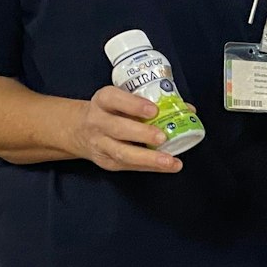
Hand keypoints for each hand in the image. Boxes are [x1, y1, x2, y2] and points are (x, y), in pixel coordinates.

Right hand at [68, 86, 183, 172]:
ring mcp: (100, 144)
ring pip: (122, 152)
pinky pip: (128, 165)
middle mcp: (98, 122)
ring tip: (169, 161)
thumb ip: (149, 102)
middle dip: (142, 134)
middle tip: (163, 137)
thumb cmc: (110, 111)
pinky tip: (166, 166)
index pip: (114, 99)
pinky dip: (149, 167)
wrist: (79, 130)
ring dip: (148, 158)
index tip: (154, 110)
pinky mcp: (106, 162)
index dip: (134, 104)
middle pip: (117, 129)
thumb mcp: (121, 100)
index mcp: (103, 101)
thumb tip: (187, 108)